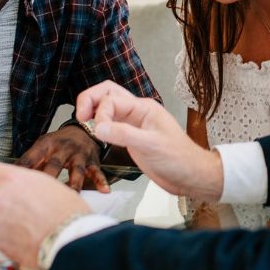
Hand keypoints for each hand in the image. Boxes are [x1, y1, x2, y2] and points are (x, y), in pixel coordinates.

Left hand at [0, 161, 90, 267]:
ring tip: (29, 225)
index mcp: (12, 179)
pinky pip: (1, 237)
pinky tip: (29, 237)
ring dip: (3, 221)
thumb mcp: (45, 184)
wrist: (73, 240)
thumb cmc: (67, 211)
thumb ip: (20, 184)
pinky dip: (11, 238)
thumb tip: (8, 188)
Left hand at [15, 126, 109, 192]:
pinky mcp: (92, 161)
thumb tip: (6, 180)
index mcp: (46, 145)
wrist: (82, 130)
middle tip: (41, 195)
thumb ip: (28, 162)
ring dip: (74, 184)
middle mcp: (63, 149)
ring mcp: (79, 155)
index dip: (22, 171)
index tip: (14, 186)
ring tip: (71, 196)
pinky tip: (104, 191)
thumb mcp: (41, 146)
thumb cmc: (57, 143)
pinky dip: (100, 181)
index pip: (31, 159)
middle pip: (54, 165)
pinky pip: (97, 172)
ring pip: (76, 170)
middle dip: (49, 179)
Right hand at [76, 81, 222, 200]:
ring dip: (93, 110)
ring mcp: (133, 124)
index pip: (112, 100)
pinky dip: (99, 124)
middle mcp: (137, 112)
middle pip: (108, 93)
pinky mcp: (131, 137)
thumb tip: (98, 127)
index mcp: (144, 108)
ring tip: (83, 121)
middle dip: (90, 99)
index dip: (100, 113)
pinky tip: (95, 133)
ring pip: (108, 107)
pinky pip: (110, 124)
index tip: (98, 131)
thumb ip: (124, 134)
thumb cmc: (179, 159)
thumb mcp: (151, 145)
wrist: (190, 176)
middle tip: (80, 116)